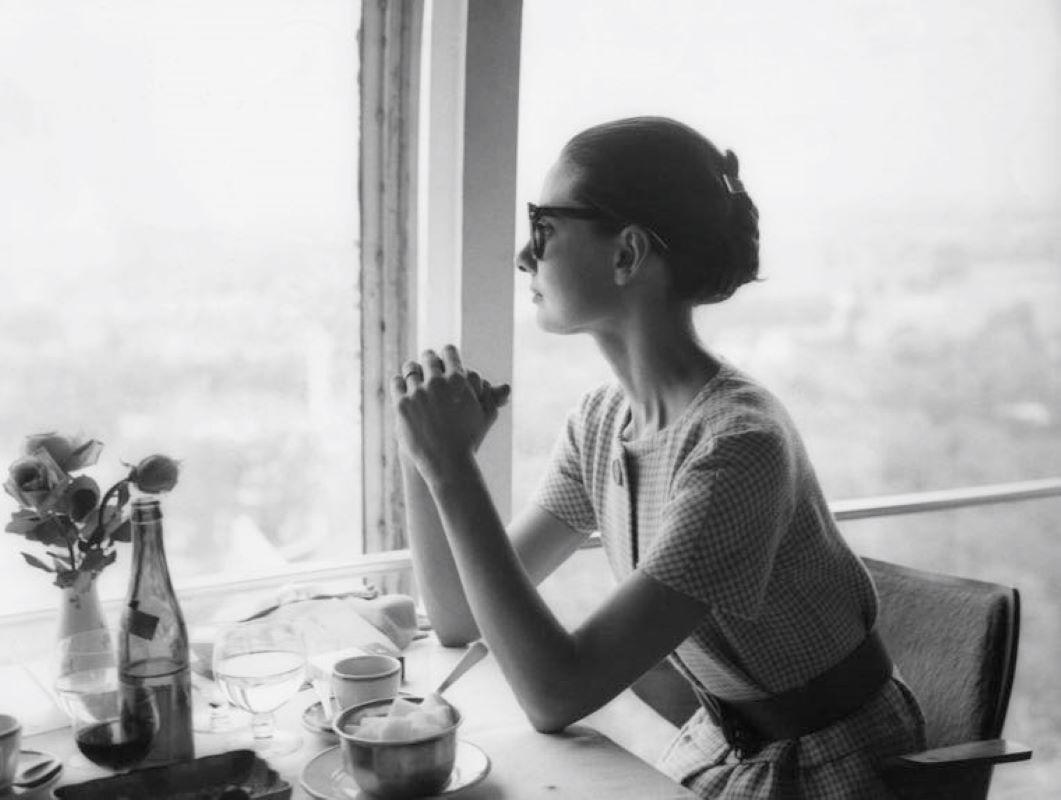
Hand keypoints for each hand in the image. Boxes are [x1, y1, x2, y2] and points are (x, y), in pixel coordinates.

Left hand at [390, 345, 509, 479]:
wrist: (447, 462)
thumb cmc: (470, 440)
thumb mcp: (487, 416)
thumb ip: (494, 397)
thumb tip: (506, 387)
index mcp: (458, 380)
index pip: (449, 352)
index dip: (447, 353)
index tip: (445, 355)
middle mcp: (436, 382)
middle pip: (428, 357)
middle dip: (429, 358)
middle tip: (428, 360)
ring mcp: (417, 392)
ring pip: (410, 368)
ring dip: (413, 368)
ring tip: (413, 371)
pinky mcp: (402, 404)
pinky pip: (397, 383)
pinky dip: (400, 381)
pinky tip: (402, 384)